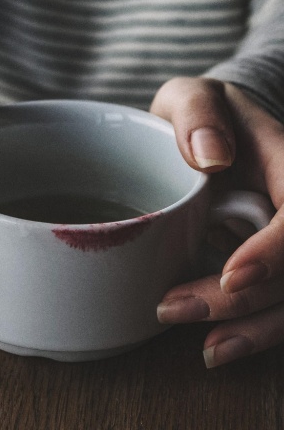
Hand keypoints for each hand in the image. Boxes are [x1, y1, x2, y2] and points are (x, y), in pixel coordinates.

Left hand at [150, 77, 283, 367]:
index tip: (232, 276)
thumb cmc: (199, 116)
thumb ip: (197, 114)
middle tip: (173, 310)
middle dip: (242, 302)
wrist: (210, 135)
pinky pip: (275, 303)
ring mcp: (281, 238)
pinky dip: (253, 330)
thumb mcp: (190, 97)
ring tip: (207, 350)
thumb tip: (210, 157)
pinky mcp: (268, 261)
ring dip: (253, 329)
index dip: (277, 250)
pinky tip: (219, 345)